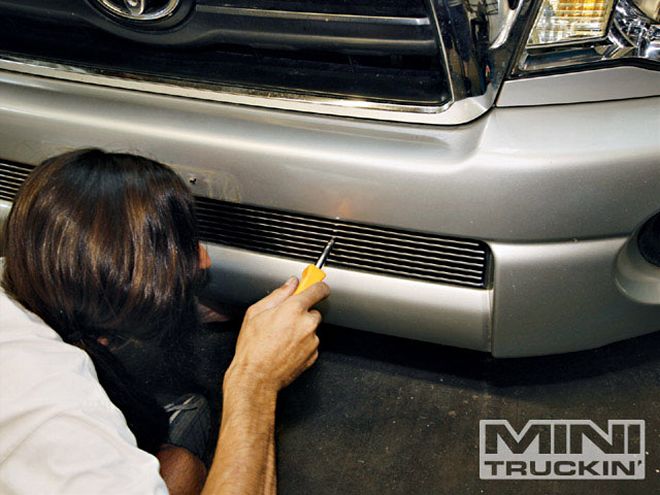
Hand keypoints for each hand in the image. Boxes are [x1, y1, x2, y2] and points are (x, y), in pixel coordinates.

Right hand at [226, 277, 329, 392]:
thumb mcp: (256, 313)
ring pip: (311, 328)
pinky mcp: (313, 355)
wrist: (256, 377)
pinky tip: (285, 347)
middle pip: (313, 310)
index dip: (317, 285)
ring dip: (301, 329)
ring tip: (281, 337)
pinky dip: (302, 343)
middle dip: (301, 313)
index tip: (316, 284)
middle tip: (284, 319)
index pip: (317, 289)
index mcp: (294, 309)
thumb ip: (278, 294)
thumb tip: (290, 284)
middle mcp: (307, 324)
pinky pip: (311, 343)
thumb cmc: (253, 348)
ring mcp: (312, 340)